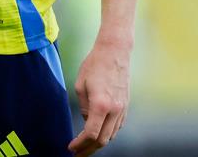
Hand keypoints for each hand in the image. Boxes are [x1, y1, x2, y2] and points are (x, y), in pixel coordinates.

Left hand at [69, 38, 131, 154]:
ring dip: (98, 143)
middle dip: (89, 149)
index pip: (90, 134)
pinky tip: (99, 133)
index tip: (71, 148)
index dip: (80, 144)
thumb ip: (83, 107)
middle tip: (77, 153)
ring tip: (86, 145)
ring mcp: (122, 108)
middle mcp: (114, 109)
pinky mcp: (126, 105)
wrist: (115, 51)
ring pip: (111, 135)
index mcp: (101, 104)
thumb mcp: (80, 85)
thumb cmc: (95, 64)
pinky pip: (117, 126)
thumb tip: (87, 121)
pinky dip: (107, 133)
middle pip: (102, 140)